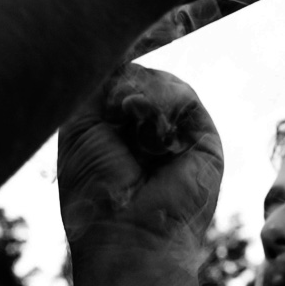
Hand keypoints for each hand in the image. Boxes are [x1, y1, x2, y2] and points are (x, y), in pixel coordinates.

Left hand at [58, 64, 222, 272]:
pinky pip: (183, 96)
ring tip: (132, 129)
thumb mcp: (79, 125)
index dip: (109, 67)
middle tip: (116, 114)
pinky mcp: (205, 139)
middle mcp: (148, 130)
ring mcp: (178, 134)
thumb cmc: (94, 190)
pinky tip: (152, 139)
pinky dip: (161, 107)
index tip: (97, 57)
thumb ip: (97, 83)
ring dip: (139, 98)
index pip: (116, 80)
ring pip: (159, 81)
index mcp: (116, 130)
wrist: (128, 233)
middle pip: (136, 74)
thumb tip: (123, 52)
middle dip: (120, 87)